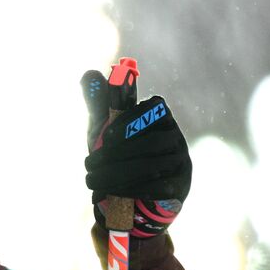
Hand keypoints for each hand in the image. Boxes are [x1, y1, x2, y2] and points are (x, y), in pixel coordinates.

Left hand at [81, 70, 191, 236]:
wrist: (133, 195)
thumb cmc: (118, 154)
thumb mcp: (106, 129)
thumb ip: (99, 103)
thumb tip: (89, 74)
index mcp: (159, 118)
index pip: (155, 108)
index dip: (131, 119)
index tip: (106, 134)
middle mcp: (175, 137)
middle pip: (152, 142)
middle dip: (115, 155)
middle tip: (88, 165)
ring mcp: (181, 162)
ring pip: (152, 165)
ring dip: (116, 174)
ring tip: (92, 181)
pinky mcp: (180, 186)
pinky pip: (157, 187)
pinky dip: (129, 190)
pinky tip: (109, 193)